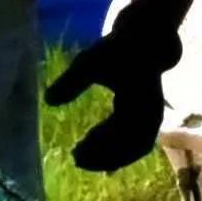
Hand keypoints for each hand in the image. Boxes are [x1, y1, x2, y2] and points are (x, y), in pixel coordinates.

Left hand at [51, 15, 182, 171]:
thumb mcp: (89, 62)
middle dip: (104, 157)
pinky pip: (136, 143)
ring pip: (134, 149)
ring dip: (111, 157)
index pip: (121, 135)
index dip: (99, 148)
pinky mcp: (148, 119)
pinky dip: (118, 150)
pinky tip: (96, 151)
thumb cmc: (116, 50)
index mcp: (138, 102)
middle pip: (129, 148)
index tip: (76, 152)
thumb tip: (49, 100)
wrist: (143, 41)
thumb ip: (71, 81)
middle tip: (76, 159)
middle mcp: (150, 114)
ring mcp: (152, 118)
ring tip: (83, 157)